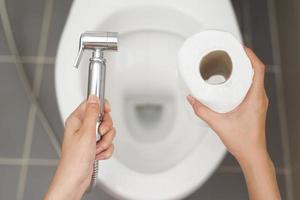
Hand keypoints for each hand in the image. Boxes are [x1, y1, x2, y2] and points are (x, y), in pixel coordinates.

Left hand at [45, 95, 115, 199]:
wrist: (75, 179)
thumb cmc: (75, 159)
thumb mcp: (86, 132)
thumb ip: (92, 113)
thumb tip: (93, 97)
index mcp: (77, 120)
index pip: (91, 104)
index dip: (101, 107)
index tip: (107, 111)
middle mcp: (83, 128)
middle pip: (103, 119)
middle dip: (106, 129)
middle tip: (100, 134)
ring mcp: (89, 138)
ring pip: (107, 133)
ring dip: (105, 142)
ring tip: (96, 148)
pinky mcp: (94, 147)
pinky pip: (107, 144)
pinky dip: (105, 150)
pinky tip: (97, 155)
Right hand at [187, 47, 280, 199]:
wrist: (252, 154)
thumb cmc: (242, 141)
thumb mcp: (218, 124)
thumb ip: (202, 110)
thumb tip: (191, 99)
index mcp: (255, 98)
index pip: (258, 69)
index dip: (250, 55)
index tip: (239, 47)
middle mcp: (260, 97)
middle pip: (256, 70)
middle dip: (245, 58)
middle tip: (230, 52)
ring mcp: (259, 101)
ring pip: (255, 78)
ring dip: (245, 68)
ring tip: (230, 62)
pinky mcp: (256, 106)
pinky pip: (253, 86)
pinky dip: (244, 78)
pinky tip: (232, 80)